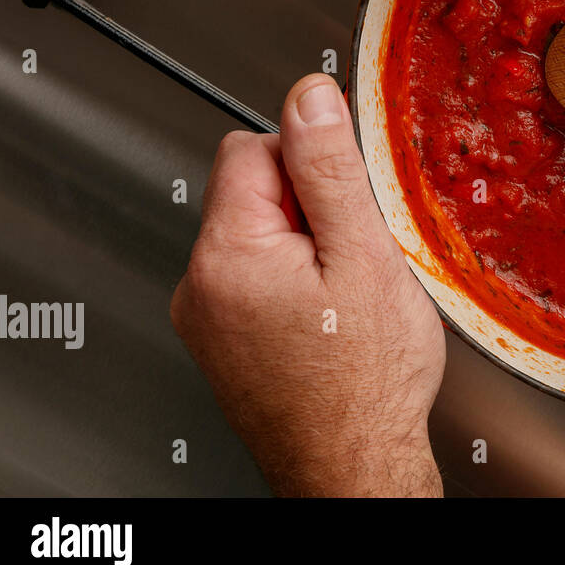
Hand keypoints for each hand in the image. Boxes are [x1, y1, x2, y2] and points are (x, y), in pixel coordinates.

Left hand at [171, 74, 445, 495]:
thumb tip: (309, 96)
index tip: (346, 205)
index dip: (309, 163)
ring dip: (306, 248)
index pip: (252, 147)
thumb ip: (330, 169)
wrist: (355, 468)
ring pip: (260, 237)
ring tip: (346, 296)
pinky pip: (257, 280)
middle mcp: (199, 285)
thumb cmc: (365, 382)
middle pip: (253, 191)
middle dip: (311, 208)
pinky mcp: (222, 343)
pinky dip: (295, 284)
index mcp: (226, 254)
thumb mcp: (363, 256)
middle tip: (354, 258)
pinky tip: (331, 320)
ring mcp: (206, 319)